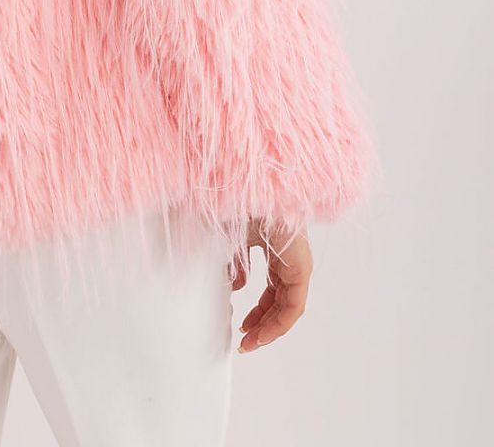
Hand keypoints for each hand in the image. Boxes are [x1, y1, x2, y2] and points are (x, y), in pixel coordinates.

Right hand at [230, 218, 312, 352]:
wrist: (249, 189)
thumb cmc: (238, 206)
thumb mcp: (230, 241)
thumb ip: (235, 265)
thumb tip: (236, 286)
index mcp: (273, 248)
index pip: (269, 288)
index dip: (256, 310)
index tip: (242, 326)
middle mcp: (288, 257)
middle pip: (279, 299)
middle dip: (262, 323)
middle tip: (246, 340)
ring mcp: (297, 262)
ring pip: (288, 305)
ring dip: (271, 328)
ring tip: (253, 343)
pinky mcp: (302, 267)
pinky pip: (295, 304)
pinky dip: (281, 323)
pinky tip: (264, 333)